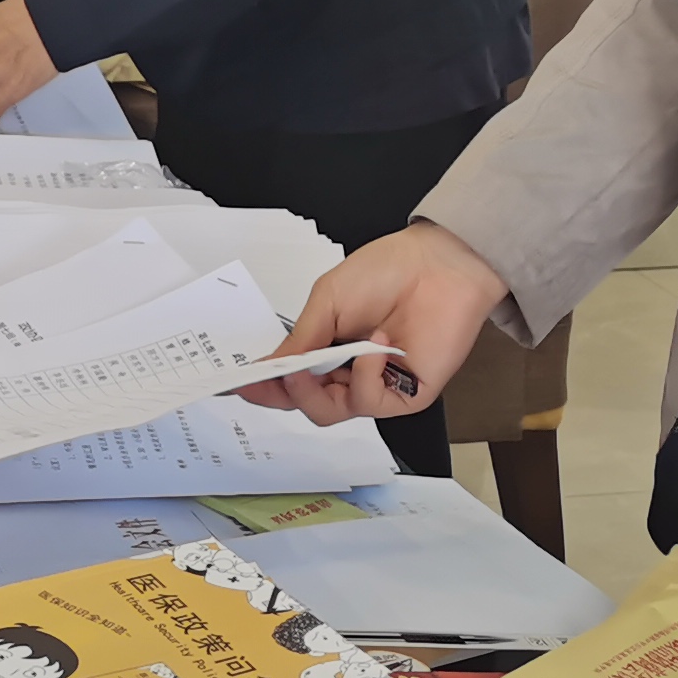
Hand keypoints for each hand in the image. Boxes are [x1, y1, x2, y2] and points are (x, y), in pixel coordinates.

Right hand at [238, 219, 506, 422]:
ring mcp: (375, 385)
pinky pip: (368, 402)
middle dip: (283, 392)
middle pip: (304, 402)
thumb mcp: (328, 299)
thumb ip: (301, 338)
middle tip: (275, 376)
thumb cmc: (386, 272)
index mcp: (326, 347)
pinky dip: (362, 377)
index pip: (289, 378)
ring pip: (329, 411)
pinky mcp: (405, 396)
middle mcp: (347, 371)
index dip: (263, 385)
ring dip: (315, 388)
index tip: (238, 385)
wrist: (439, 265)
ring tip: (318, 360)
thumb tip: (268, 367)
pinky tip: (370, 348)